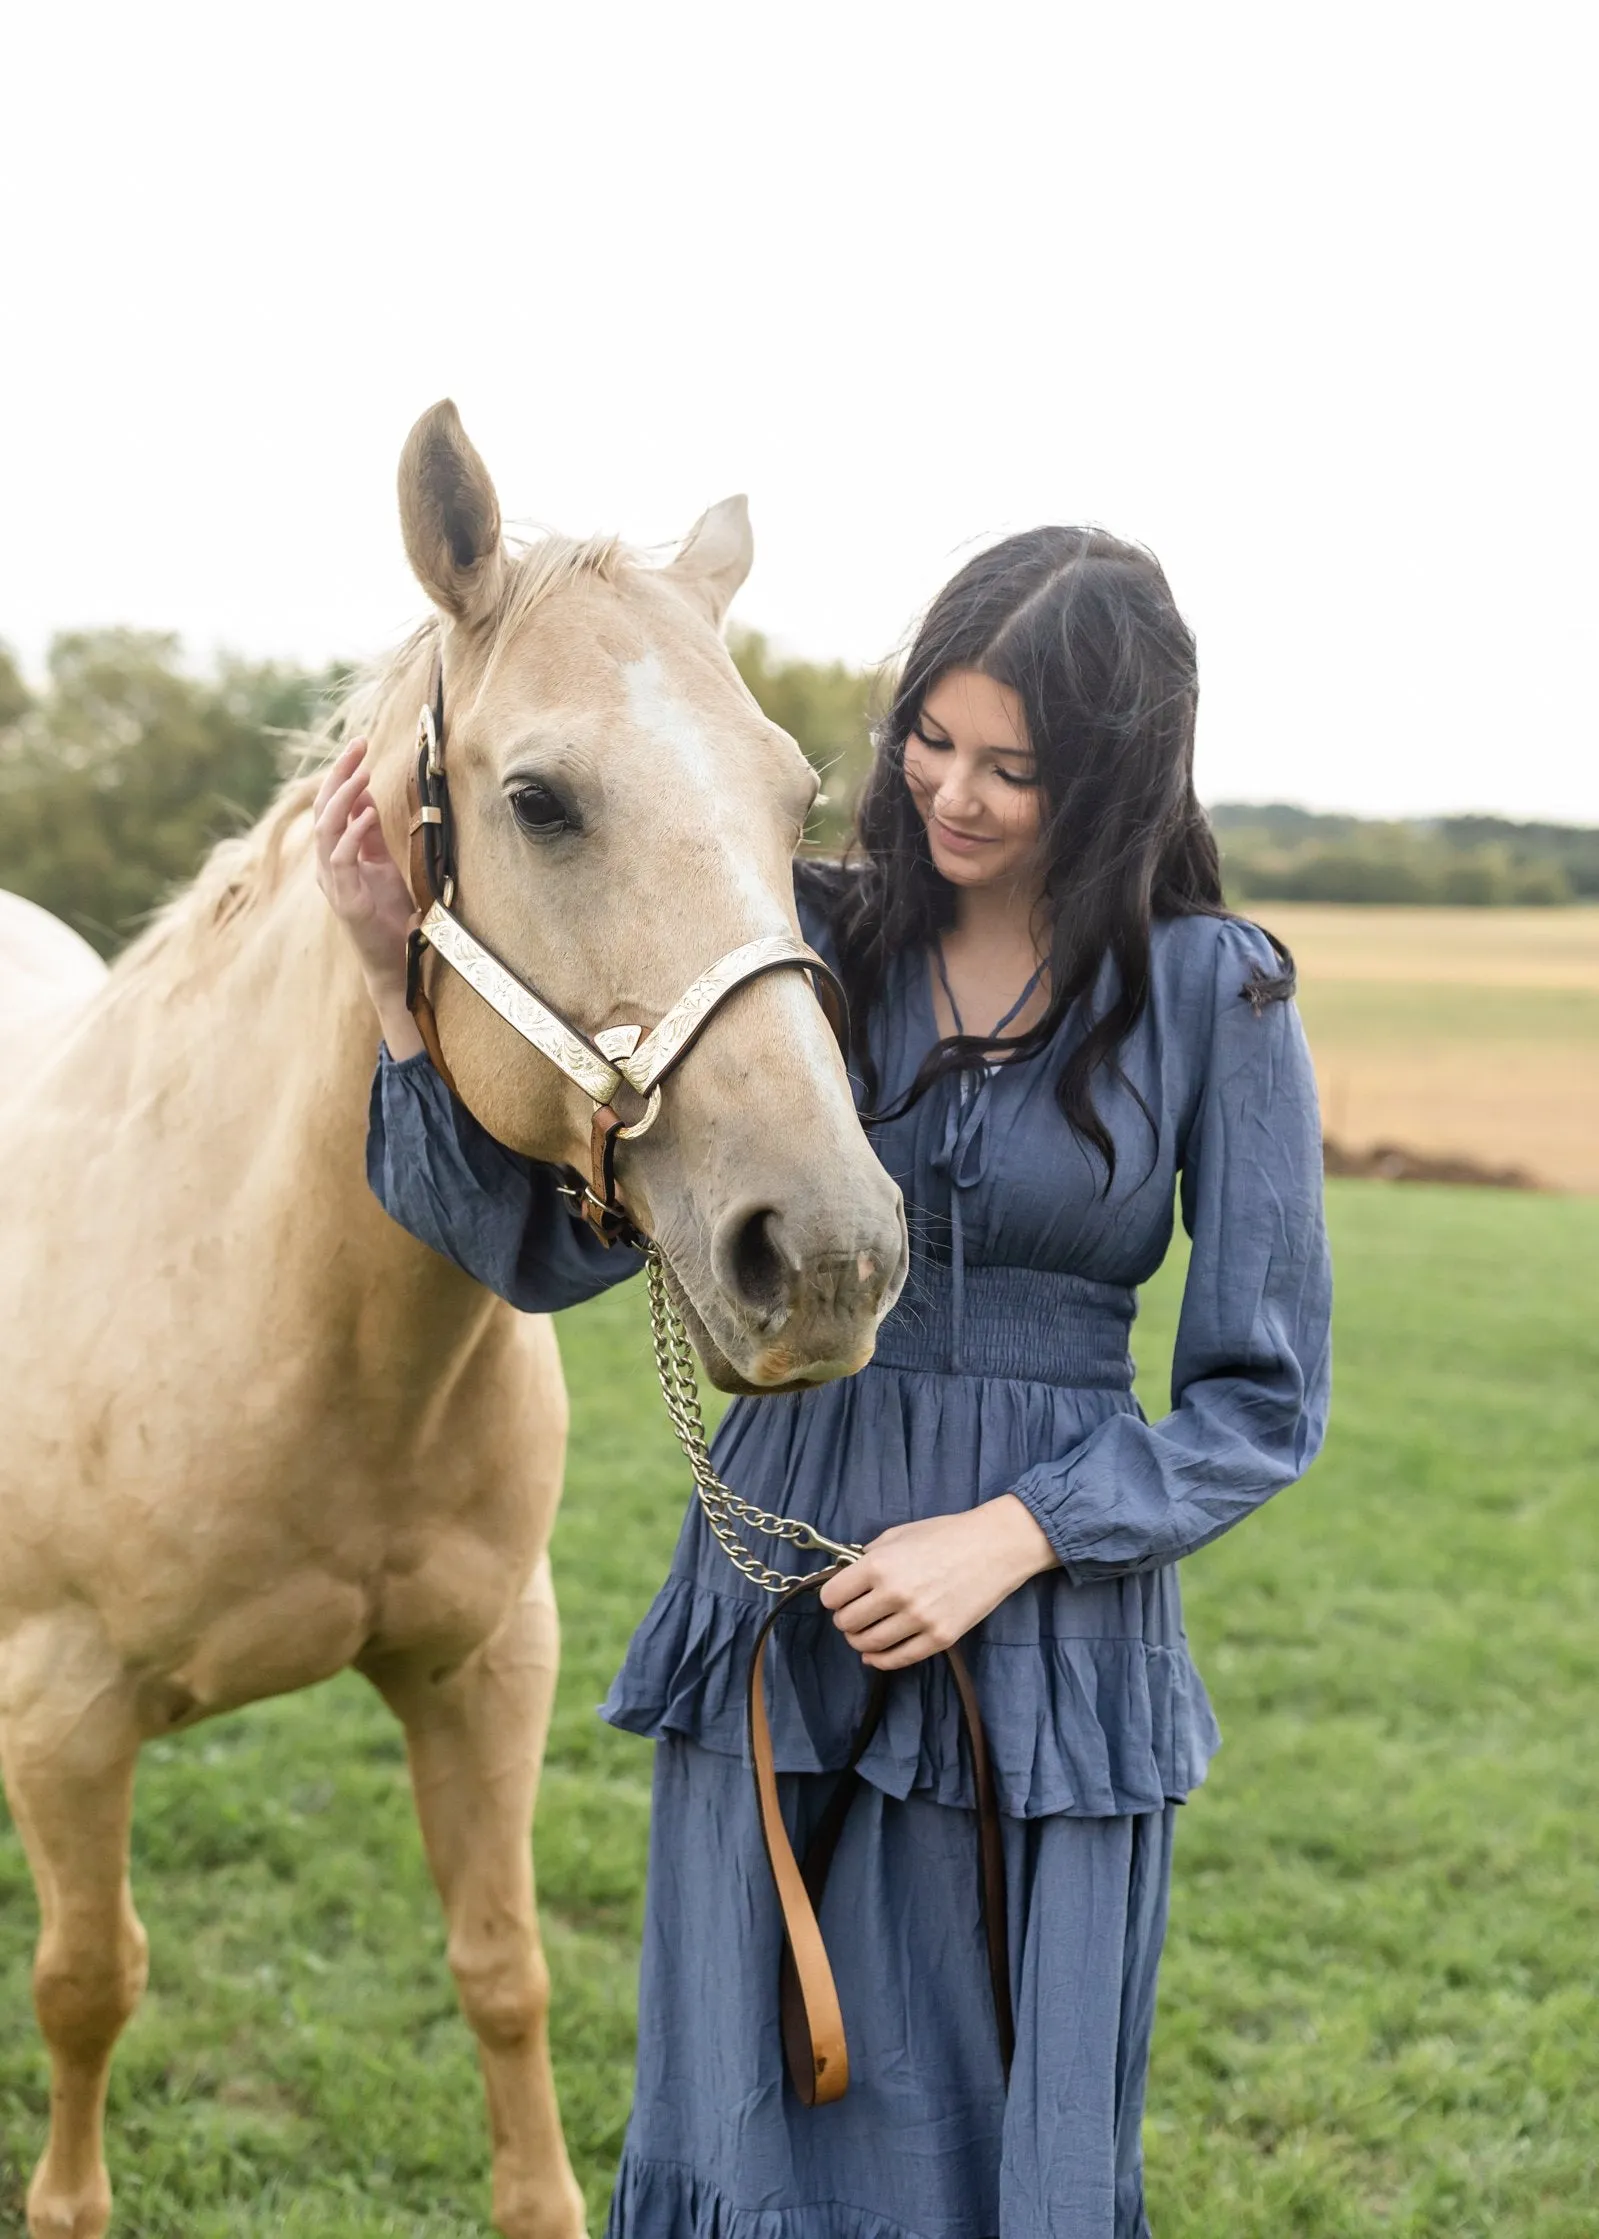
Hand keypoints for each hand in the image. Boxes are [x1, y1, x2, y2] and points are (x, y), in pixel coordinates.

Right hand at [312, 740, 424, 1057]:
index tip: (359, 745)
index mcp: (334, 855)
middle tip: (358, 746)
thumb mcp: (382, 865)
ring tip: (362, 774)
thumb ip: (370, 834)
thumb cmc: (389, 915)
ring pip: (326, 830)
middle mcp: (327, 866)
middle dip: (339, 775)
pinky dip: (352, 835)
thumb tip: (365, 798)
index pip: (330, 805)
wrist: (395, 961)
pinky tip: (366, 815)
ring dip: (343, 799)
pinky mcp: (347, 901)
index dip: (341, 774)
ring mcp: (334, 884)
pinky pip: (341, 860)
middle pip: (323, 810)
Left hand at [818, 1495, 1057, 1670]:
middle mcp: (895, 1595)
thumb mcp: (900, 1534)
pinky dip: (880, 1660)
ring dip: (859, 1640)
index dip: (833, 1596)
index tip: (839, 1596)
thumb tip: (848, 1575)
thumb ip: (870, 1555)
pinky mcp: (940, 1638)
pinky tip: (875, 1654)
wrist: (995, 1547)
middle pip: (847, 1623)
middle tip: (854, 1613)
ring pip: (868, 1644)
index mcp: (880, 1565)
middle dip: (845, 1618)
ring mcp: (919, 1620)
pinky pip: (898, 1659)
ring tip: (864, 1632)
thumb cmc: (946, 1534)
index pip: (833, 1596)